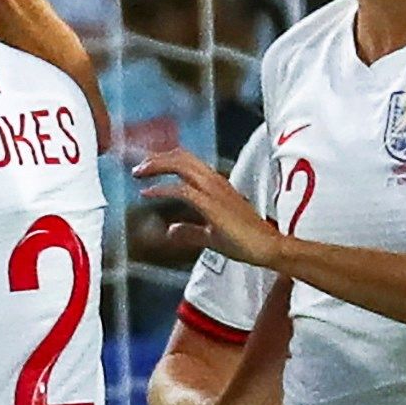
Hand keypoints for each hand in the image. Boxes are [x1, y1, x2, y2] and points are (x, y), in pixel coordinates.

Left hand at [135, 146, 281, 268]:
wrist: (267, 247)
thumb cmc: (246, 241)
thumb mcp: (211, 235)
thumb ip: (190, 232)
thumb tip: (171, 231)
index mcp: (216, 185)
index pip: (188, 161)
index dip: (166, 160)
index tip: (147, 167)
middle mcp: (215, 182)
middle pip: (183, 157)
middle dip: (157, 158)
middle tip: (138, 167)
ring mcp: (215, 191)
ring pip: (182, 165)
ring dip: (157, 166)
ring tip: (139, 172)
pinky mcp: (212, 204)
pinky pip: (183, 190)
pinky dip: (163, 189)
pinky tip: (148, 193)